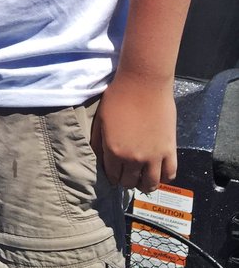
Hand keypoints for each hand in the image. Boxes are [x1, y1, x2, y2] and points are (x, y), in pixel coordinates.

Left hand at [90, 72, 177, 193]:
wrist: (144, 83)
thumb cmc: (118, 97)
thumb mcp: (100, 120)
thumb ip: (98, 143)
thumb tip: (99, 159)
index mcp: (114, 151)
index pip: (113, 176)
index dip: (112, 176)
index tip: (114, 173)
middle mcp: (134, 159)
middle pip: (130, 182)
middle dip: (126, 180)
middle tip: (127, 173)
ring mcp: (154, 156)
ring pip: (151, 184)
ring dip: (145, 184)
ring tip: (143, 178)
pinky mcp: (170, 150)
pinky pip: (170, 174)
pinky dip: (164, 178)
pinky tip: (158, 173)